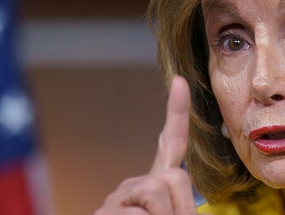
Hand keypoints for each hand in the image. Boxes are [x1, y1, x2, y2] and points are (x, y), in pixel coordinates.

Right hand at [95, 76, 199, 214]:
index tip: (181, 82)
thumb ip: (178, 203)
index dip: (177, 113)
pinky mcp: (103, 213)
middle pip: (173, 177)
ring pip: (156, 192)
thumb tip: (172, 177)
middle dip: (181, 208)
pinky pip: (137, 214)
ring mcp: (116, 199)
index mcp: (156, 186)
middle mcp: (134, 186)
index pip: (170, 145)